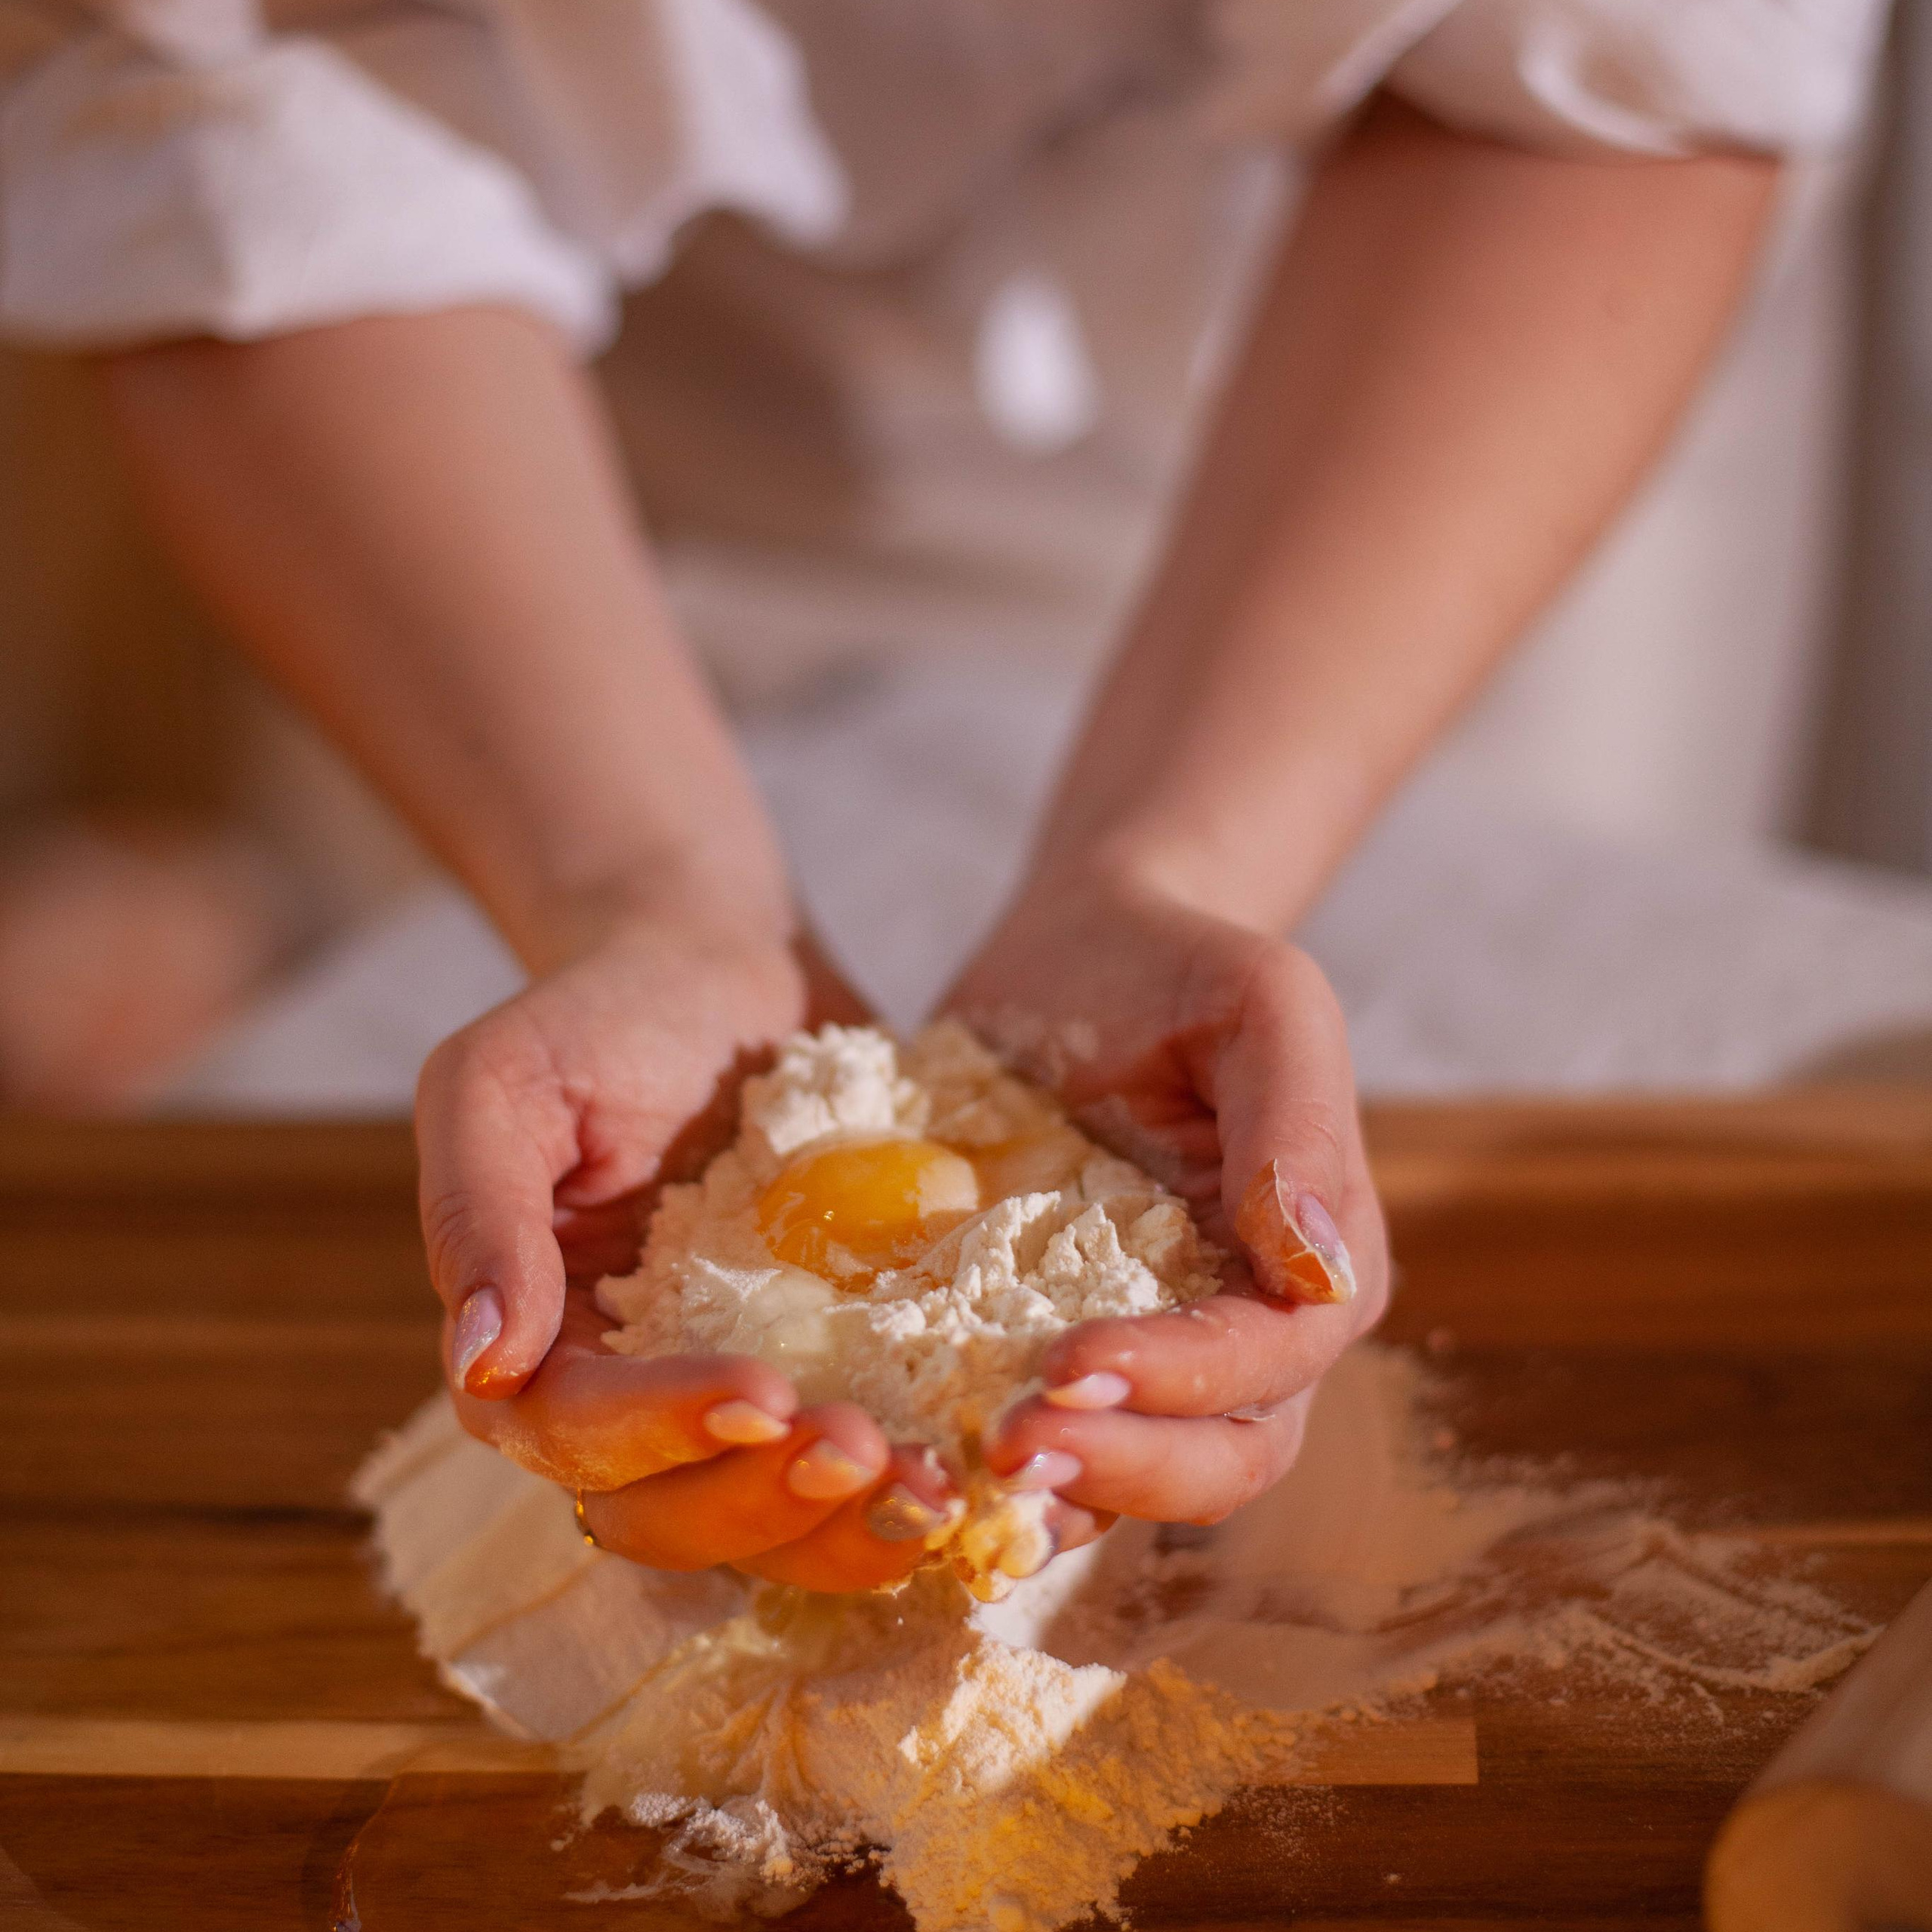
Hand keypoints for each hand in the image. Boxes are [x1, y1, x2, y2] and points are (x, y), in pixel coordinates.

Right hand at [415, 906, 957, 1591]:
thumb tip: (485, 1366)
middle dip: (767, 1503)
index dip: (662, 1431)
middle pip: (671, 1517)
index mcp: (538, 1347)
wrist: (724, 974)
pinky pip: (857, 1482)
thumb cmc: (602, 1017)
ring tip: (934, 1487)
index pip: (576, 1433)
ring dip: (849, 1530)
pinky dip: (910, 1497)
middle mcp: (630, 1405)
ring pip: (769, 1529)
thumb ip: (478, 1213)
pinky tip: (979, 1475)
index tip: (763, 1392)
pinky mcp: (828, 1384)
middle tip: (866, 1449)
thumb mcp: (502, 1080)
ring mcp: (733, 1404)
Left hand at [946, 871, 1387, 1538]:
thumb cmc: (1178, 966)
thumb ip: (1301, 1124)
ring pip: (1135, 1479)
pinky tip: (924, 1469)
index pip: (1268, 1360)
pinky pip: (1049, 1439)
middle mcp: (1249, 1337)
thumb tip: (1319, 1270)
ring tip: (959, 1478)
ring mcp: (1153, 1354)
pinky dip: (998, 1476)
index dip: (1181, 1379)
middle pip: (1221, 1459)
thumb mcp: (1262, 1003)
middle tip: (1010, 1445)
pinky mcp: (1059, 1349)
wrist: (1079, 950)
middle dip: (1123, 1468)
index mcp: (1314, 1266)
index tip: (1069, 1362)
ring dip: (1058, 1494)